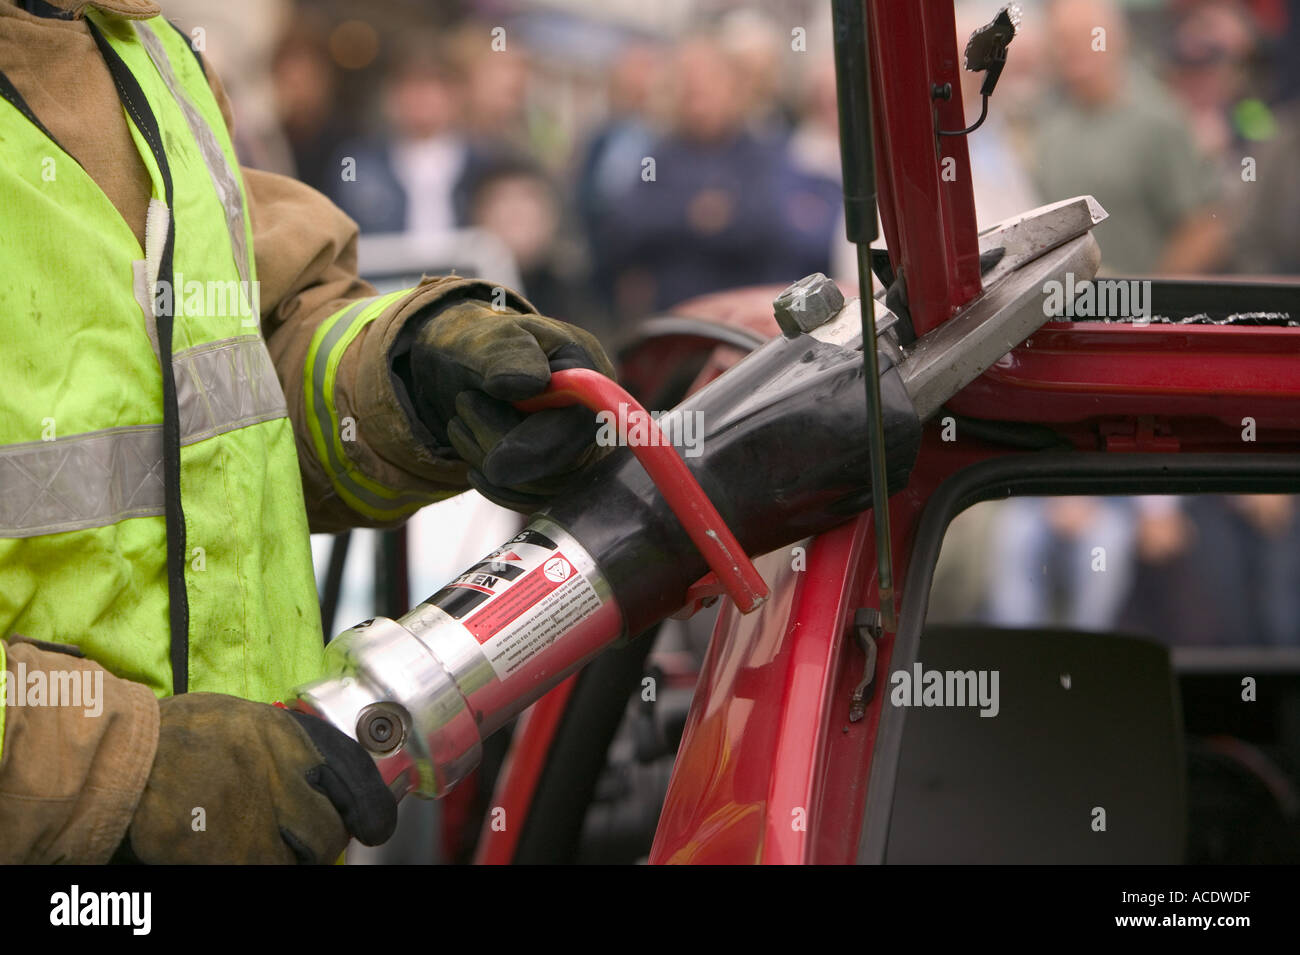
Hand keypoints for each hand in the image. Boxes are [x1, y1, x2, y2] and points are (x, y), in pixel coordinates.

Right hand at [113, 693, 396, 864]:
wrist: (124, 756)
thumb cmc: (181, 734)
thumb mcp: (246, 719)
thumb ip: (288, 746)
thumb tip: (322, 778)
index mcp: (285, 737)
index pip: (353, 778)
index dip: (372, 809)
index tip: (374, 826)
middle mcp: (277, 775)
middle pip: (328, 830)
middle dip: (322, 843)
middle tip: (305, 844)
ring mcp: (252, 816)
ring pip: (301, 859)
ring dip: (290, 860)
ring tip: (267, 848)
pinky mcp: (224, 852)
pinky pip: (263, 872)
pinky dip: (258, 867)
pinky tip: (238, 855)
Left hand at [406, 299, 616, 510]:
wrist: (462, 365)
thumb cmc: (479, 346)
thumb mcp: (486, 337)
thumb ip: (509, 354)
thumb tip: (532, 384)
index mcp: (586, 372)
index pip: (577, 424)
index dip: (535, 447)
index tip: (493, 466)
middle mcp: (593, 415)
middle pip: (560, 464)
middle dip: (498, 444)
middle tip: (464, 403)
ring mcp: (579, 449)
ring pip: (541, 487)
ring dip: (486, 457)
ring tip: (463, 416)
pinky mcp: (559, 474)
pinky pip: (531, 500)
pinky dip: (492, 482)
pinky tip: (472, 448)